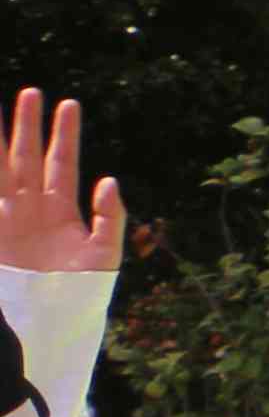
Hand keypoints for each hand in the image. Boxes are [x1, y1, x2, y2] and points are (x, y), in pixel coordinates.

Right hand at [0, 91, 123, 276]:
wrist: (53, 324)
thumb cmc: (83, 294)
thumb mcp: (105, 256)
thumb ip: (110, 219)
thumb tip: (110, 181)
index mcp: (61, 211)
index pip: (61, 163)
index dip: (64, 135)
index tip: (68, 104)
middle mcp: (31, 209)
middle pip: (27, 157)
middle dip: (28, 126)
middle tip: (31, 92)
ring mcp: (8, 218)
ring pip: (1, 169)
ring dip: (1, 142)